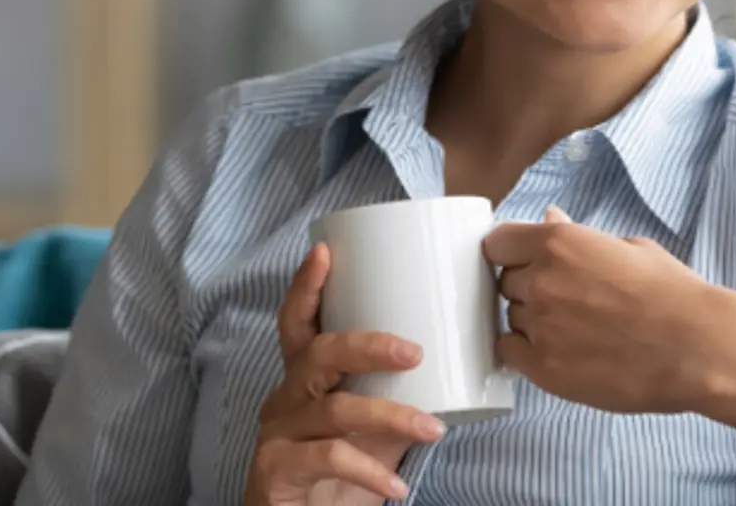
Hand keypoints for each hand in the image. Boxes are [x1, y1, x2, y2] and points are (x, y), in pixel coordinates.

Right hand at [243, 243, 445, 505]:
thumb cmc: (341, 474)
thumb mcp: (372, 429)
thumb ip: (399, 398)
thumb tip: (460, 367)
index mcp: (303, 379)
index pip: (297, 323)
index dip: (307, 287)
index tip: (325, 252)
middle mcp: (284, 400)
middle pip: (317, 353)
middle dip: (367, 344)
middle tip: (416, 353)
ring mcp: (276, 435)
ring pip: (333, 410)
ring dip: (390, 416)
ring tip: (434, 430)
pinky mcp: (276, 471)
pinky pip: (327, 459)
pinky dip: (370, 470)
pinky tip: (397, 486)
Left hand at [483, 207, 722, 413]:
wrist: (697, 347)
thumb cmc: (673, 294)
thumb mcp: (631, 247)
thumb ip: (579, 234)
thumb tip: (551, 217)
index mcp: (559, 244)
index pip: (498, 242)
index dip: (511, 252)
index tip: (525, 261)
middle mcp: (540, 282)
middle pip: (505, 282)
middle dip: (527, 286)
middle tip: (565, 298)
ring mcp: (540, 327)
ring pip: (513, 318)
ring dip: (532, 320)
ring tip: (574, 329)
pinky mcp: (544, 369)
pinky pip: (510, 352)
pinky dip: (526, 350)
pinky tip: (557, 350)